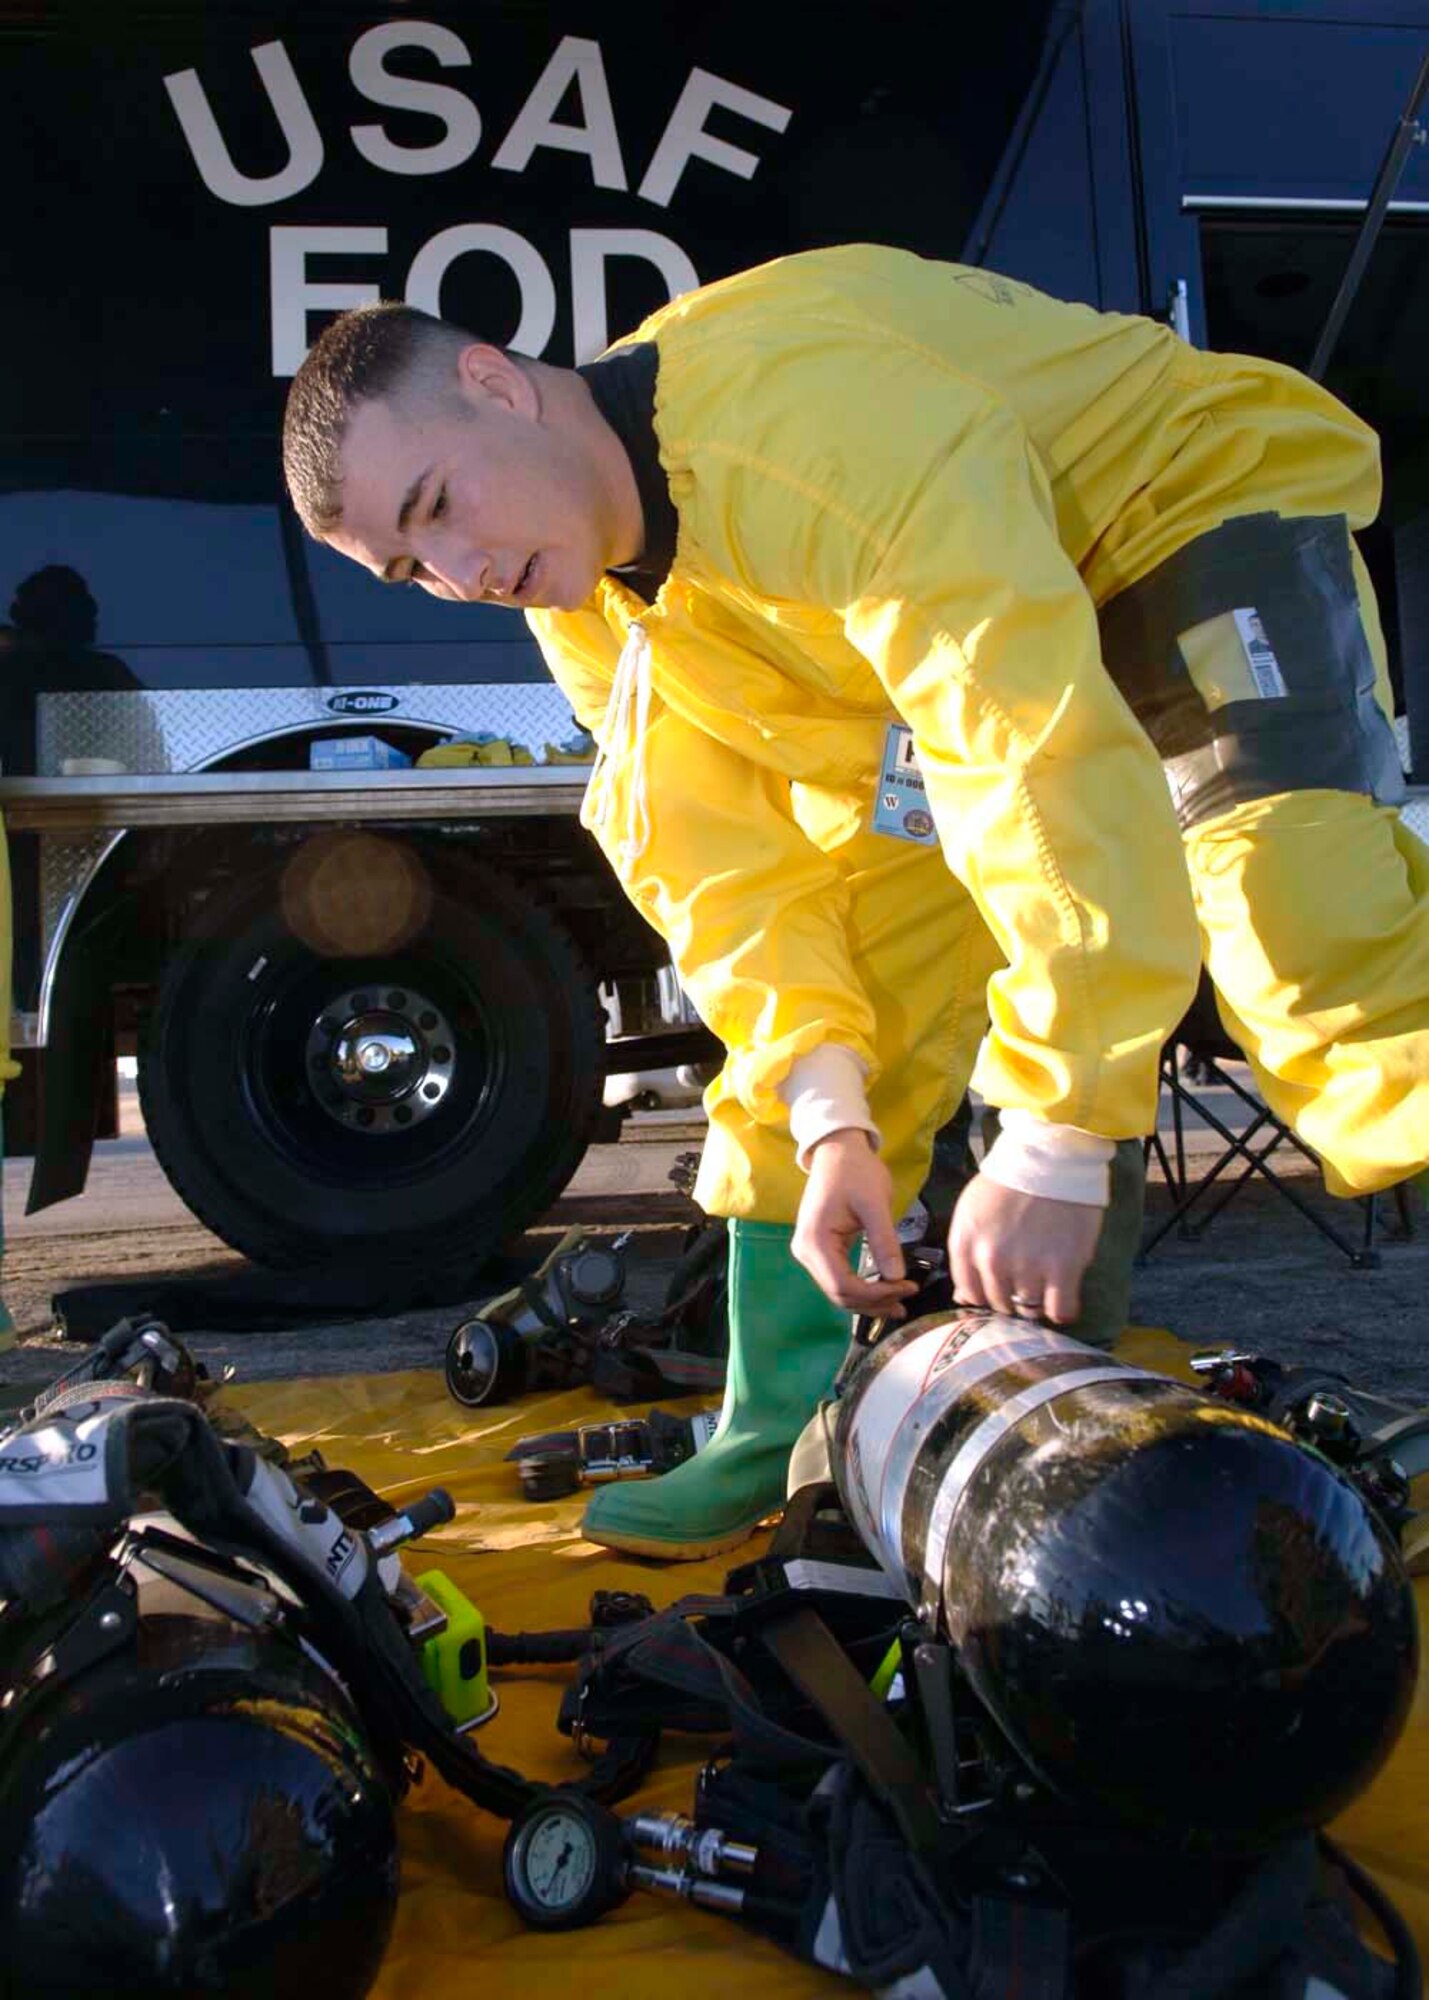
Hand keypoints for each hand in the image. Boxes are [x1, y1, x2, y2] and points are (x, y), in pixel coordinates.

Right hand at [792, 1129, 921, 1315]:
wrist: (838, 1150)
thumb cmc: (855, 1171)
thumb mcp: (874, 1203)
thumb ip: (884, 1241)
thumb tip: (897, 1277)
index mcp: (815, 1241)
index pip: (843, 1285)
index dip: (876, 1294)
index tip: (907, 1287)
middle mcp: (806, 1252)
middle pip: (838, 1294)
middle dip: (873, 1302)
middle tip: (906, 1301)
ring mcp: (810, 1252)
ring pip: (838, 1291)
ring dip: (868, 1300)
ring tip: (899, 1303)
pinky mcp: (820, 1249)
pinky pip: (839, 1278)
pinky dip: (861, 1288)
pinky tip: (883, 1290)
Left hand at [949, 1173, 1102, 1326]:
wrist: (1051, 1156)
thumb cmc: (1010, 1179)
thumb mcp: (971, 1210)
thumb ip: (966, 1253)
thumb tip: (964, 1296)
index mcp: (965, 1244)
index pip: (969, 1293)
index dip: (985, 1296)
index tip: (998, 1290)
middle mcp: (991, 1261)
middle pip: (999, 1303)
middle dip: (1010, 1298)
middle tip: (1024, 1282)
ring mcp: (1027, 1267)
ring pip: (1028, 1308)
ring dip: (1036, 1301)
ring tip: (1045, 1282)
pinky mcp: (1062, 1269)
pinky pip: (1060, 1310)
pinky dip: (1061, 1310)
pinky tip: (1061, 1298)